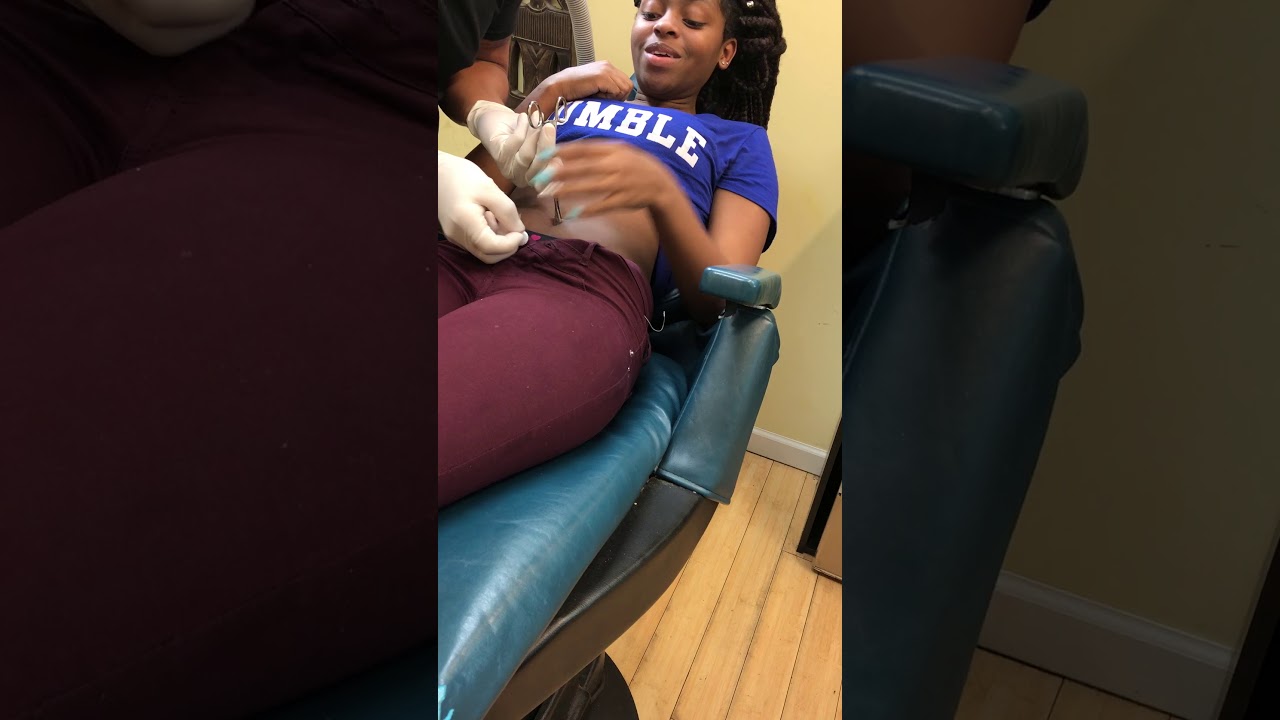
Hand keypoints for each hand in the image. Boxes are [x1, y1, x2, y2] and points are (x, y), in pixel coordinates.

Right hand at [438, 151, 527, 263]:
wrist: (437, 172)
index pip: (491, 248)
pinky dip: (490, 236)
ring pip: (484, 251)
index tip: (520, 231)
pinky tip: (489, 217)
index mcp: (465, 224)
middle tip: (512, 224)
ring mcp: (456, 238)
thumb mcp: (490, 189)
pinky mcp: (456, 235)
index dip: (510, 244)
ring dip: (499, 240)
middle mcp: (458, 237)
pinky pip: (478, 244)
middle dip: (507, 245)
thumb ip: (508, 212)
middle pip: (489, 256)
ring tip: (496, 215)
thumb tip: (520, 232)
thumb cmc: (463, 176)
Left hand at [466, 101, 555, 187]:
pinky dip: (522, 127)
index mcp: (535, 178)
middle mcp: (522, 178)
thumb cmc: (520, 130)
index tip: (563, 154)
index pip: (549, 176)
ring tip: (536, 118)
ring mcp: (509, 169)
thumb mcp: (538, 138)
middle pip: (538, 166)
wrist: (495, 119)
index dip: (556, 168)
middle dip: (546, 145)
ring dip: (533, 135)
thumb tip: (560, 143)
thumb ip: (548, 144)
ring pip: (527, 155)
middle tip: (550, 126)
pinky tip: (522, 117)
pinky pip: (516, 142)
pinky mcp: (500, 156)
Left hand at [530, 140, 676, 218]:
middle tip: (539, 177)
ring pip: (589, 187)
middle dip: (560, 172)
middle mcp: (615, 165)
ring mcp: (620, 184)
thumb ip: (597, 150)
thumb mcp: (620, 150)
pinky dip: (587, 210)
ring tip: (550, 193)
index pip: (583, 148)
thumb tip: (569, 152)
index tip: (543, 156)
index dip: (562, 151)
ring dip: (568, 191)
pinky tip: (571, 214)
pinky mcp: (623, 200)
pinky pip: (602, 206)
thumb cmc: (635, 165)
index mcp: (613, 149)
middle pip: (583, 168)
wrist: (661, 184)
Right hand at [541, 61, 633, 102]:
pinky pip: (617, 92)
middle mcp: (608, 65)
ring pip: (624, 89)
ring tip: (597, 97)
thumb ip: (609, 90)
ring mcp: (606, 69)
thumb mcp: (596, 89)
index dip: (618, 95)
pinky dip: (608, 98)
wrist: (559, 88)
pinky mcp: (602, 76)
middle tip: (601, 99)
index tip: (603, 98)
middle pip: (628, 87)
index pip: (626, 84)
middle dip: (618, 97)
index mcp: (607, 67)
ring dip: (613, 98)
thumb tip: (622, 101)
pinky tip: (595, 95)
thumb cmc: (575, 92)